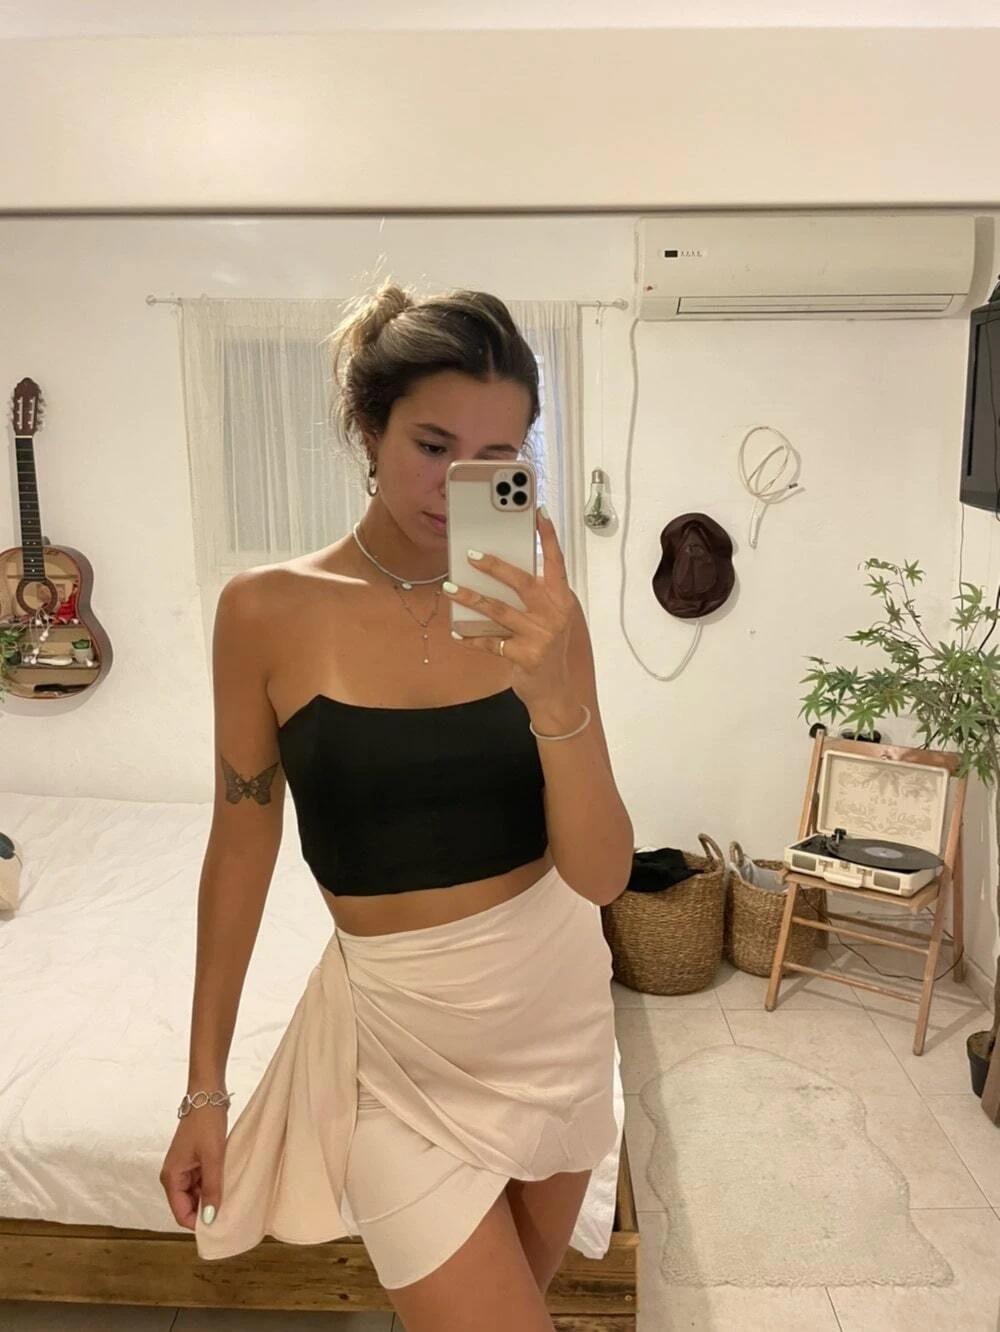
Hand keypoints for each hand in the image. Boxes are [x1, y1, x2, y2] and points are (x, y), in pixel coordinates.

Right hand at [160, 1111, 226, 1231]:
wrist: (207, 1095)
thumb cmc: (207, 1124)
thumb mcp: (213, 1157)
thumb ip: (211, 1188)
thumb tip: (209, 1219)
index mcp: (171, 1178)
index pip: (181, 1213)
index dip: (198, 1223)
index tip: (219, 1227)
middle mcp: (174, 1176)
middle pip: (188, 1206)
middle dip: (206, 1212)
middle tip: (230, 1215)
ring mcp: (184, 1168)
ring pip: (196, 1194)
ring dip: (211, 1198)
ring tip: (232, 1201)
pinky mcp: (195, 1161)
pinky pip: (202, 1182)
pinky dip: (213, 1186)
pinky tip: (228, 1186)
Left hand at [445, 506, 574, 713]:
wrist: (556, 691)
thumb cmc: (548, 647)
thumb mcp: (550, 618)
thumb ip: (536, 596)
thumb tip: (499, 569)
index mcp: (562, 600)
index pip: (557, 562)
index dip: (549, 537)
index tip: (538, 513)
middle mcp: (554, 615)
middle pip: (523, 583)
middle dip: (496, 567)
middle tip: (471, 554)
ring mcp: (540, 636)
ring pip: (499, 611)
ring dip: (471, 598)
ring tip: (449, 588)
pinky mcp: (524, 656)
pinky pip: (490, 642)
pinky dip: (471, 638)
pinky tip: (456, 632)